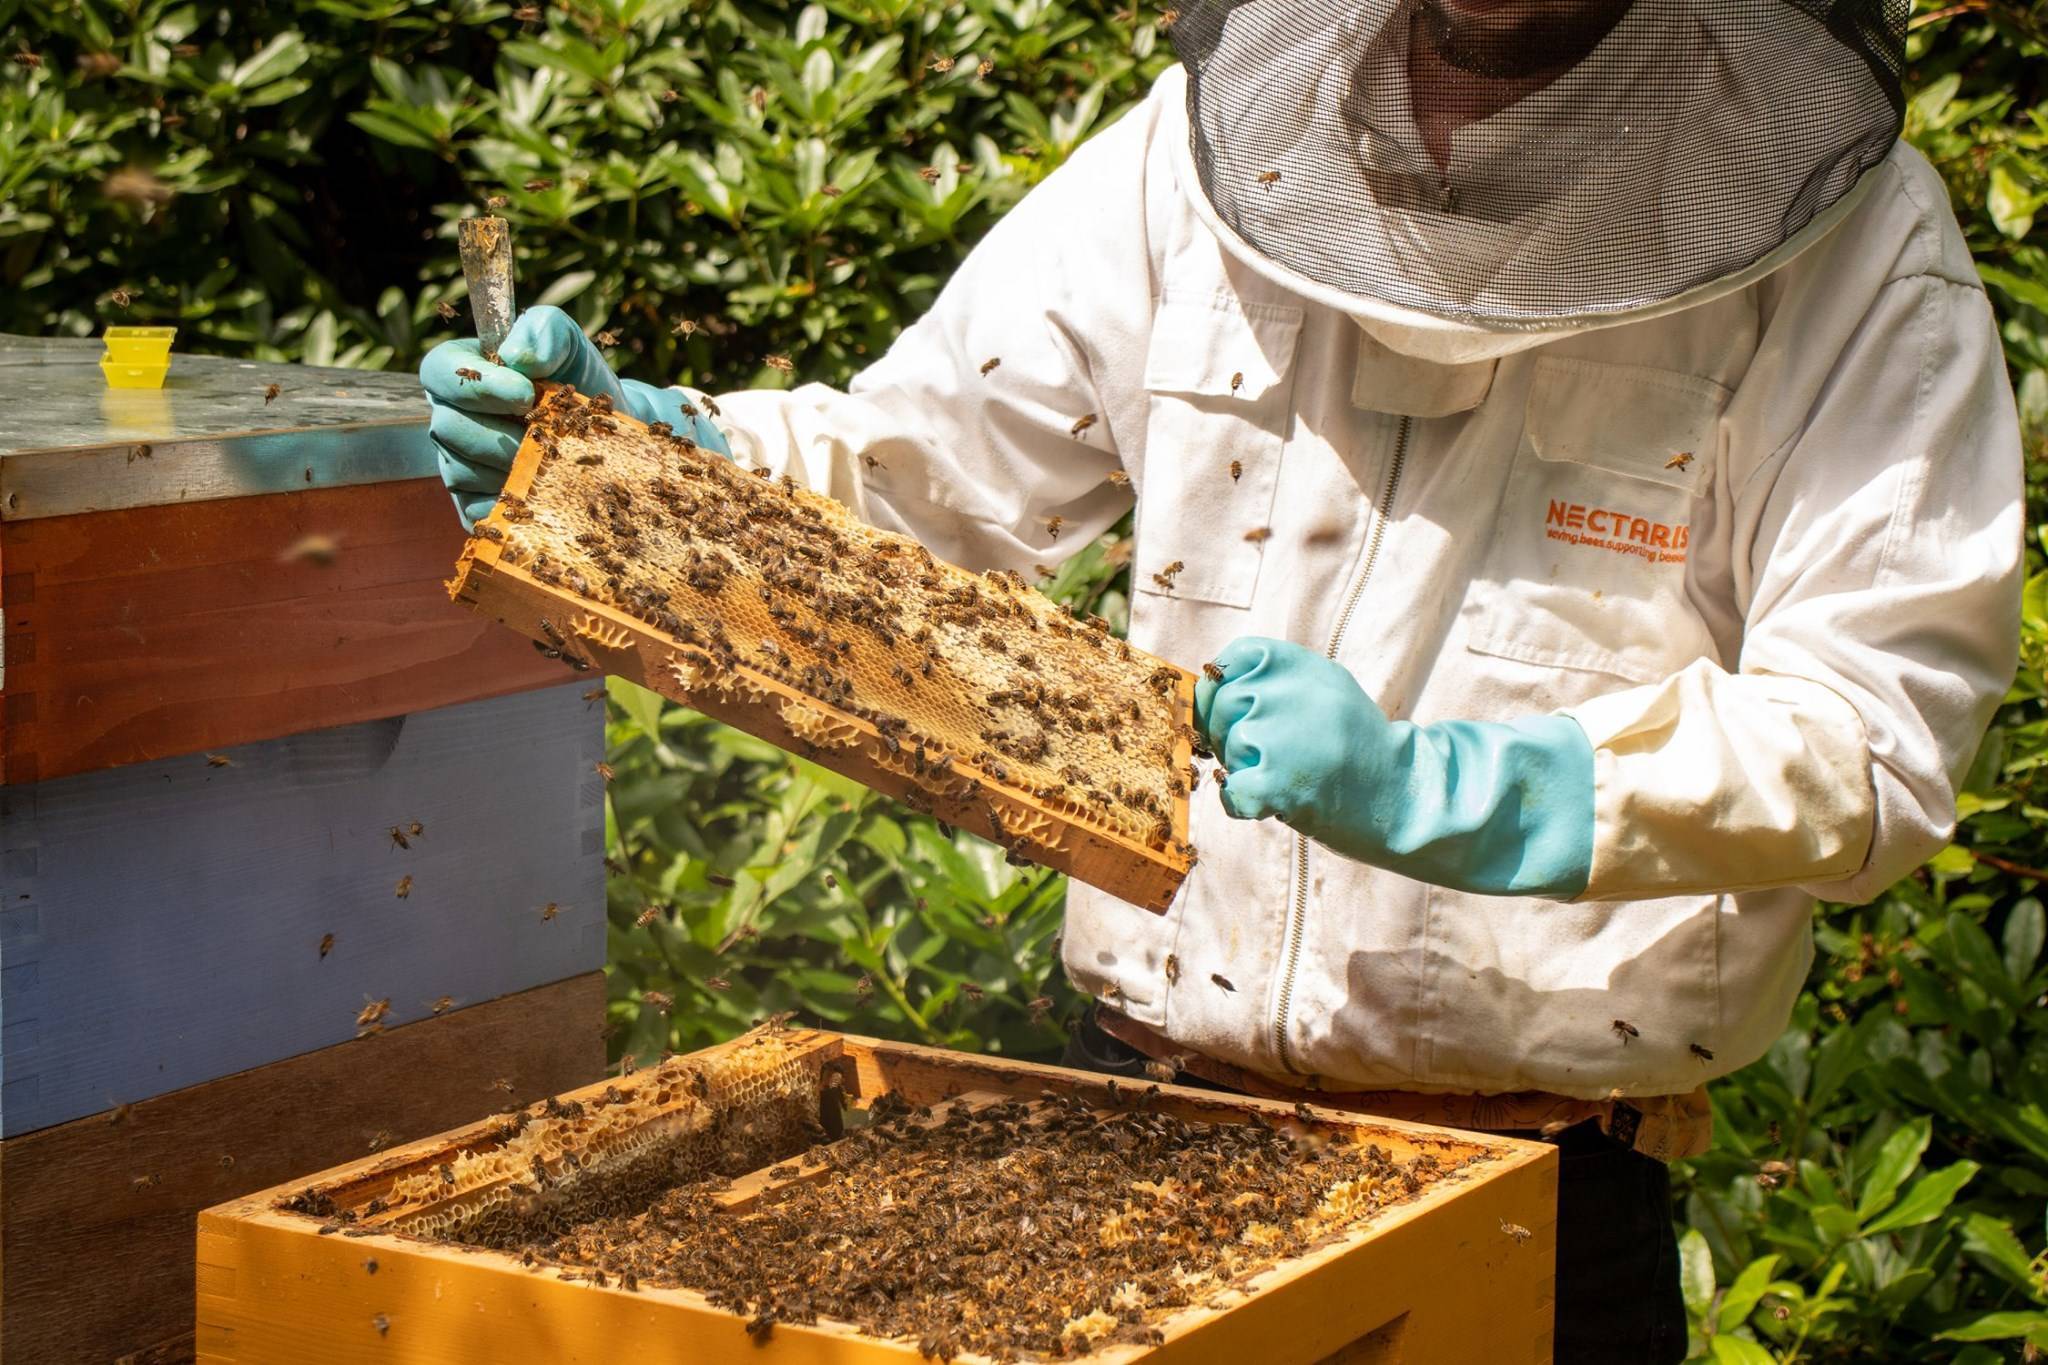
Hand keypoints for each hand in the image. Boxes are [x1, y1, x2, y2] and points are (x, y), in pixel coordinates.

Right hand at [418, 304, 729, 527]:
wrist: (606, 431)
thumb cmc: (576, 378)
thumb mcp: (566, 342)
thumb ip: (543, 331)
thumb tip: (517, 355)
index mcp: (459, 371)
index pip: (439, 371)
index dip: (477, 386)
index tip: (526, 393)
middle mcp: (449, 418)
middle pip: (447, 427)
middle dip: (500, 432)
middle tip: (545, 434)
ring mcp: (458, 465)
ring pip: (461, 472)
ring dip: (513, 467)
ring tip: (553, 460)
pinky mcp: (475, 506)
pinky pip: (479, 512)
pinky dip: (514, 505)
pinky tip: (546, 493)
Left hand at [1193, 637, 1593, 896]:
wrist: (1406, 797)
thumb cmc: (1357, 747)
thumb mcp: (1327, 692)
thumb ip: (1276, 680)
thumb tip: (1209, 681)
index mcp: (1305, 666)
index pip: (1233, 658)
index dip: (1223, 687)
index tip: (1238, 709)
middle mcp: (1293, 693)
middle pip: (1221, 706)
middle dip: (1230, 733)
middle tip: (1273, 754)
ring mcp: (1285, 737)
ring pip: (1227, 750)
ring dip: (1245, 770)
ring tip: (1291, 775)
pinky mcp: (1280, 783)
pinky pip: (1231, 791)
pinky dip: (1242, 803)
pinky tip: (1270, 802)